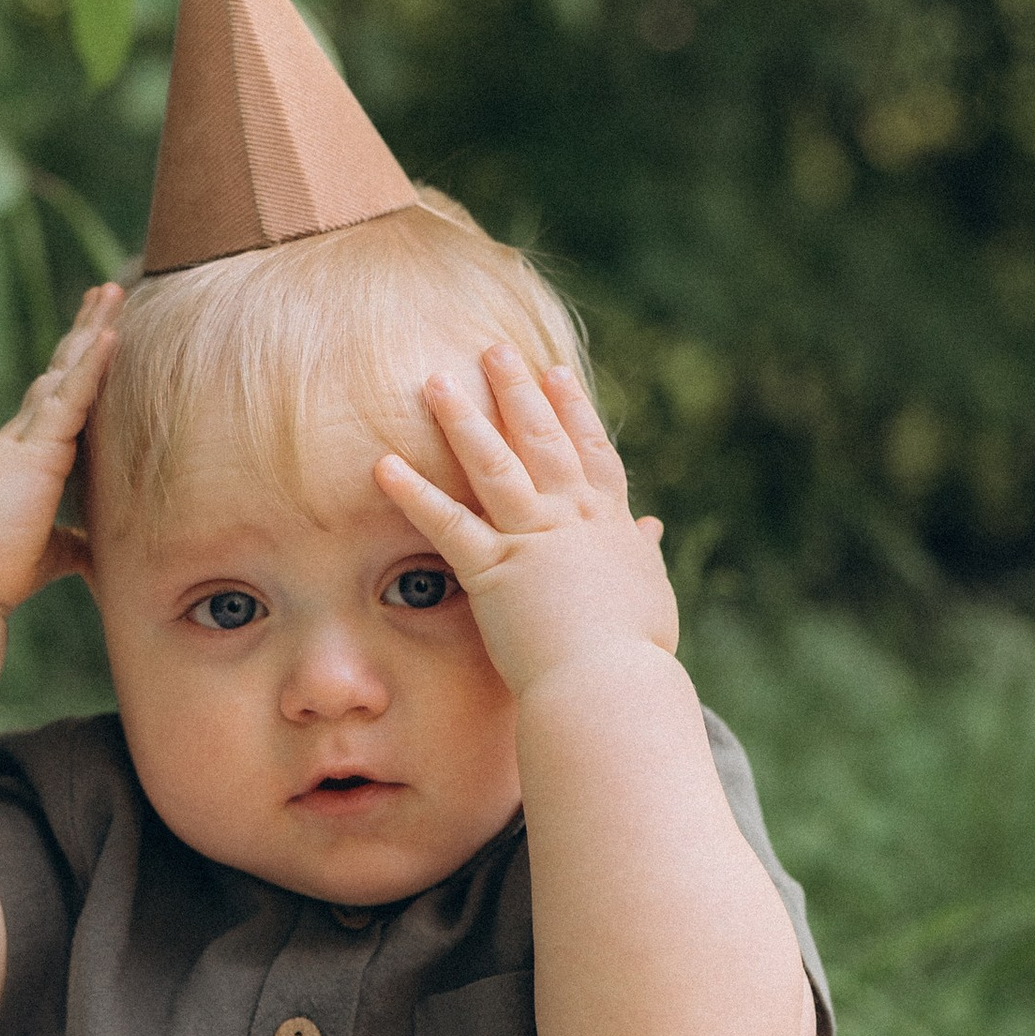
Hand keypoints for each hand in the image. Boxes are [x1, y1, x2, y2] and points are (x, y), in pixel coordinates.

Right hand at [0, 282, 120, 618]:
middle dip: (85, 332)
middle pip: (60, 371)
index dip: (76, 367)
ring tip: (113, 292)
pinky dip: (92, 366)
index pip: (56, 401)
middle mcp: (22, 438)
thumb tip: (99, 553)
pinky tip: (112, 335)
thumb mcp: (45, 552)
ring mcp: (26, 440)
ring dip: (92, 331)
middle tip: (106, 294)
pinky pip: (69, 398)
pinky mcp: (34, 451)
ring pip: (65, 372)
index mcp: (24, 458)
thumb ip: (71, 542)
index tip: (94, 337)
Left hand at [373, 345, 677, 702]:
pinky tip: (382, 465)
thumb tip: (652, 526)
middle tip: (493, 349)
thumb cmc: (635, 655)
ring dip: (463, 419)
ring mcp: (533, 539)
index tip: (555, 374)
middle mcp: (573, 519)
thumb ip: (643, 552)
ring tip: (434, 381)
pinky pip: (447, 523)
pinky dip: (413, 493)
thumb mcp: (650, 593)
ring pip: (494, 465)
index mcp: (610, 525)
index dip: (572, 411)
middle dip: (516, 391)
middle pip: (542, 440)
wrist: (611, 686)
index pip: (590, 453)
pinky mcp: (494, 569)